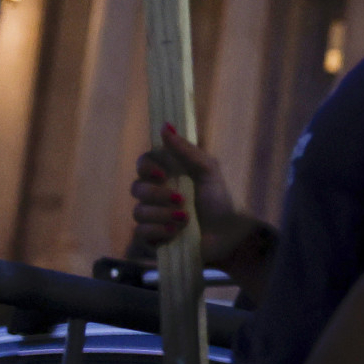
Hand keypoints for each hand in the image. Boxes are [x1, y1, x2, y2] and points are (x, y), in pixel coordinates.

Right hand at [132, 125, 261, 267]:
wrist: (227, 234)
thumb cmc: (219, 199)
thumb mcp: (208, 171)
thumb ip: (186, 150)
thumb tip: (165, 125)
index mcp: (168, 173)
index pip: (143, 163)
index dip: (146, 167)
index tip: (162, 173)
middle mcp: (156, 193)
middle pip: (136, 188)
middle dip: (158, 195)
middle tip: (181, 199)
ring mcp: (152, 216)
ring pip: (138, 212)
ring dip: (163, 215)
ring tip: (186, 219)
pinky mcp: (151, 237)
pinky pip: (140, 232)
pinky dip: (159, 231)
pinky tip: (175, 233)